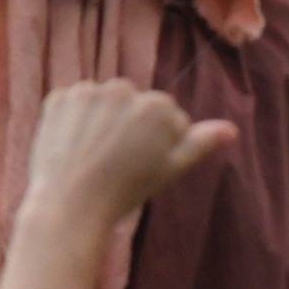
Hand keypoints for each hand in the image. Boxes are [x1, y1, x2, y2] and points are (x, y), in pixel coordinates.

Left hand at [0, 81, 233, 288]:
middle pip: (134, 103)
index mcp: (158, 104)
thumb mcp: (171, 169)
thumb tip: (230, 129)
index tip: (145, 161)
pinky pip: (74, 103)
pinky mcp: (58, 96)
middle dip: (131, 124)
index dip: (159, 140)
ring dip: (103, 118)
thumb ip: (199, 143)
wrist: (72, 201)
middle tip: (120, 158)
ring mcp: (87, 90)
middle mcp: (123, 87)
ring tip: (97, 152)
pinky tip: (75, 143)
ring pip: (104, 101)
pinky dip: (75, 118)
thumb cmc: (128, 189)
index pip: (167, 114)